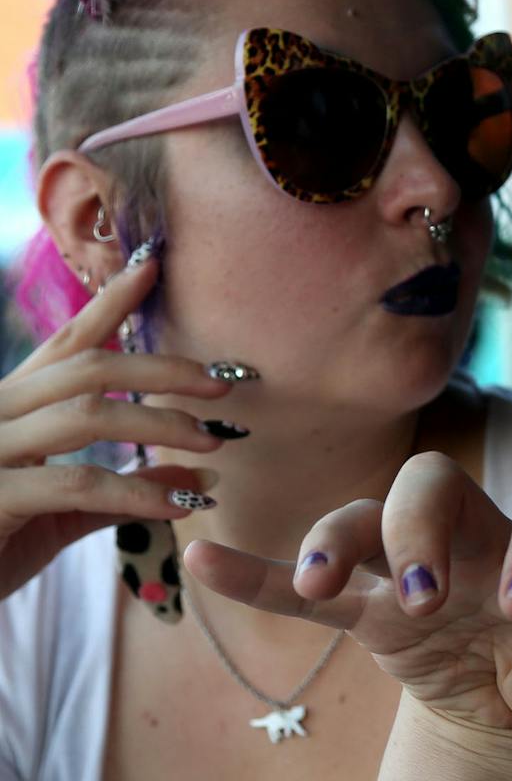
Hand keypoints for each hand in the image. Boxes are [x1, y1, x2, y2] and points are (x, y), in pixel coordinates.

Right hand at [0, 253, 234, 597]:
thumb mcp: (61, 514)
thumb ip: (123, 490)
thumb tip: (200, 475)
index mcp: (7, 409)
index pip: (65, 345)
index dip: (110, 304)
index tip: (151, 266)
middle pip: (87, 370)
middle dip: (162, 372)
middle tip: (222, 386)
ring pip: (87, 415)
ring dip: (160, 425)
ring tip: (212, 443)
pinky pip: (79, 484)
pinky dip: (138, 492)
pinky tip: (181, 503)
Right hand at [183, 452, 511, 780]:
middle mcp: (481, 545)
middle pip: (439, 486)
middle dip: (422, 528)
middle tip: (421, 596)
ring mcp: (419, 569)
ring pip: (367, 516)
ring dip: (339, 540)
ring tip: (324, 586)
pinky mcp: (370, 607)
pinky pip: (306, 580)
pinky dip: (259, 571)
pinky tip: (204, 563)